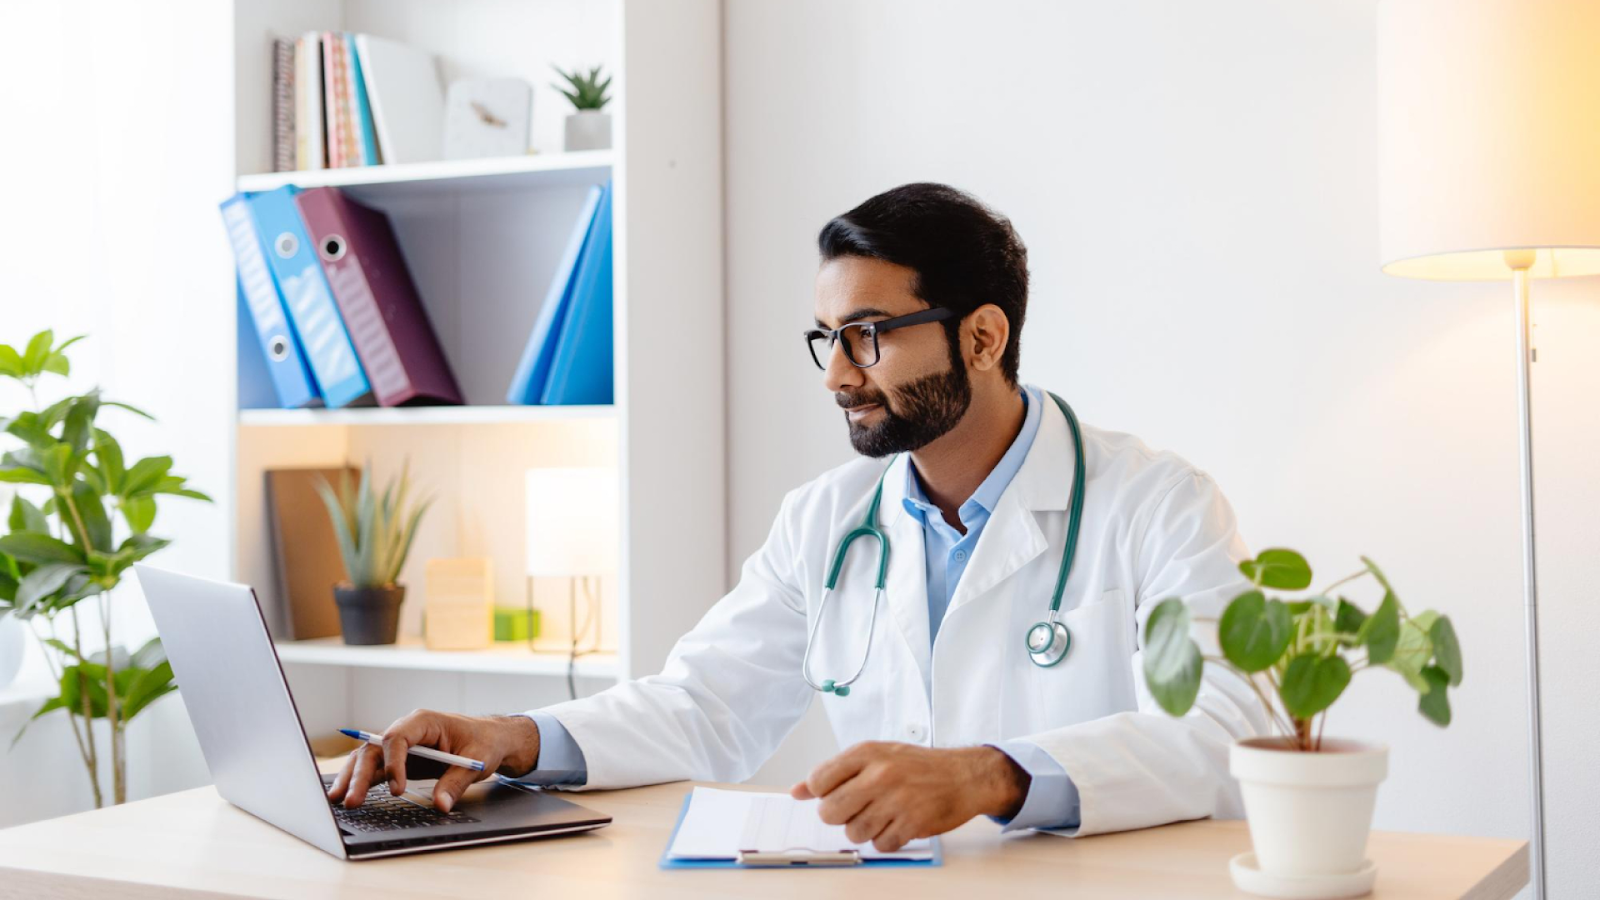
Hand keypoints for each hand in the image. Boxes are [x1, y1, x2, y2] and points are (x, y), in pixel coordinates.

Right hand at [326, 710, 540, 812]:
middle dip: (361, 774)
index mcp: (424, 721)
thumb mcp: (476, 760)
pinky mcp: (400, 760)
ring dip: (353, 778)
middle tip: (351, 800)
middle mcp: (407, 730)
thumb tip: (440, 805)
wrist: (491, 738)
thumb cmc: (484, 742)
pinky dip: (362, 782)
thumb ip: (456, 782)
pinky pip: (376, 769)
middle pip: (375, 749)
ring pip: (369, 758)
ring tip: (338, 800)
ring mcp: (401, 746)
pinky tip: (348, 796)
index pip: (397, 738)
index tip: (397, 789)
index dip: (394, 763)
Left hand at [790, 741, 1029, 851]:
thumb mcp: (875, 755)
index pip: (819, 780)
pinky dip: (886, 839)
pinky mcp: (912, 823)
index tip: (837, 792)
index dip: (823, 792)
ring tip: (881, 815)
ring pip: (853, 833)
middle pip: (830, 812)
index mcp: (866, 752)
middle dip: (839, 816)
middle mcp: (880, 774)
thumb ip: (835, 772)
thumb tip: (797, 791)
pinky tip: (897, 823)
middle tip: (858, 807)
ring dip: (864, 829)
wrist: (964, 775)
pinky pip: (880, 845)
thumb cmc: (917, 765)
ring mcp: (896, 800)